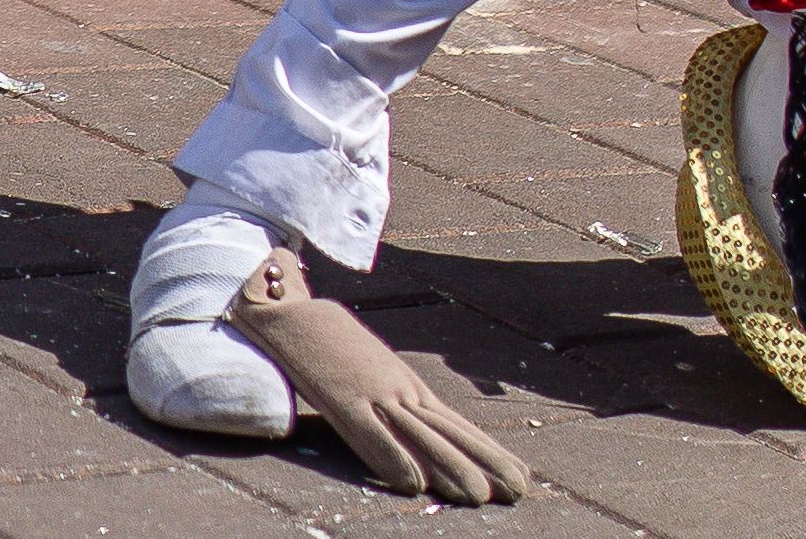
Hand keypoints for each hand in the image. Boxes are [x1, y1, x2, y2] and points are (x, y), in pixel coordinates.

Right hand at [220, 249, 536, 504]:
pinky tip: (414, 484)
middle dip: (485, 462)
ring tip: (483, 497)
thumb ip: (386, 391)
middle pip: (448, 431)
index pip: (454, 423)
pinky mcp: (340, 396)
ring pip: (419, 436)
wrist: (285, 307)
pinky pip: (371, 434)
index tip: (520, 471)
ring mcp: (371, 392)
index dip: (487, 449)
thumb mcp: (365, 365)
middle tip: (520, 491)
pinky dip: (393, 459)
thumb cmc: (322, 337)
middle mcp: (397, 388)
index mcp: (404, 383)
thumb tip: (411, 418)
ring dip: (451, 468)